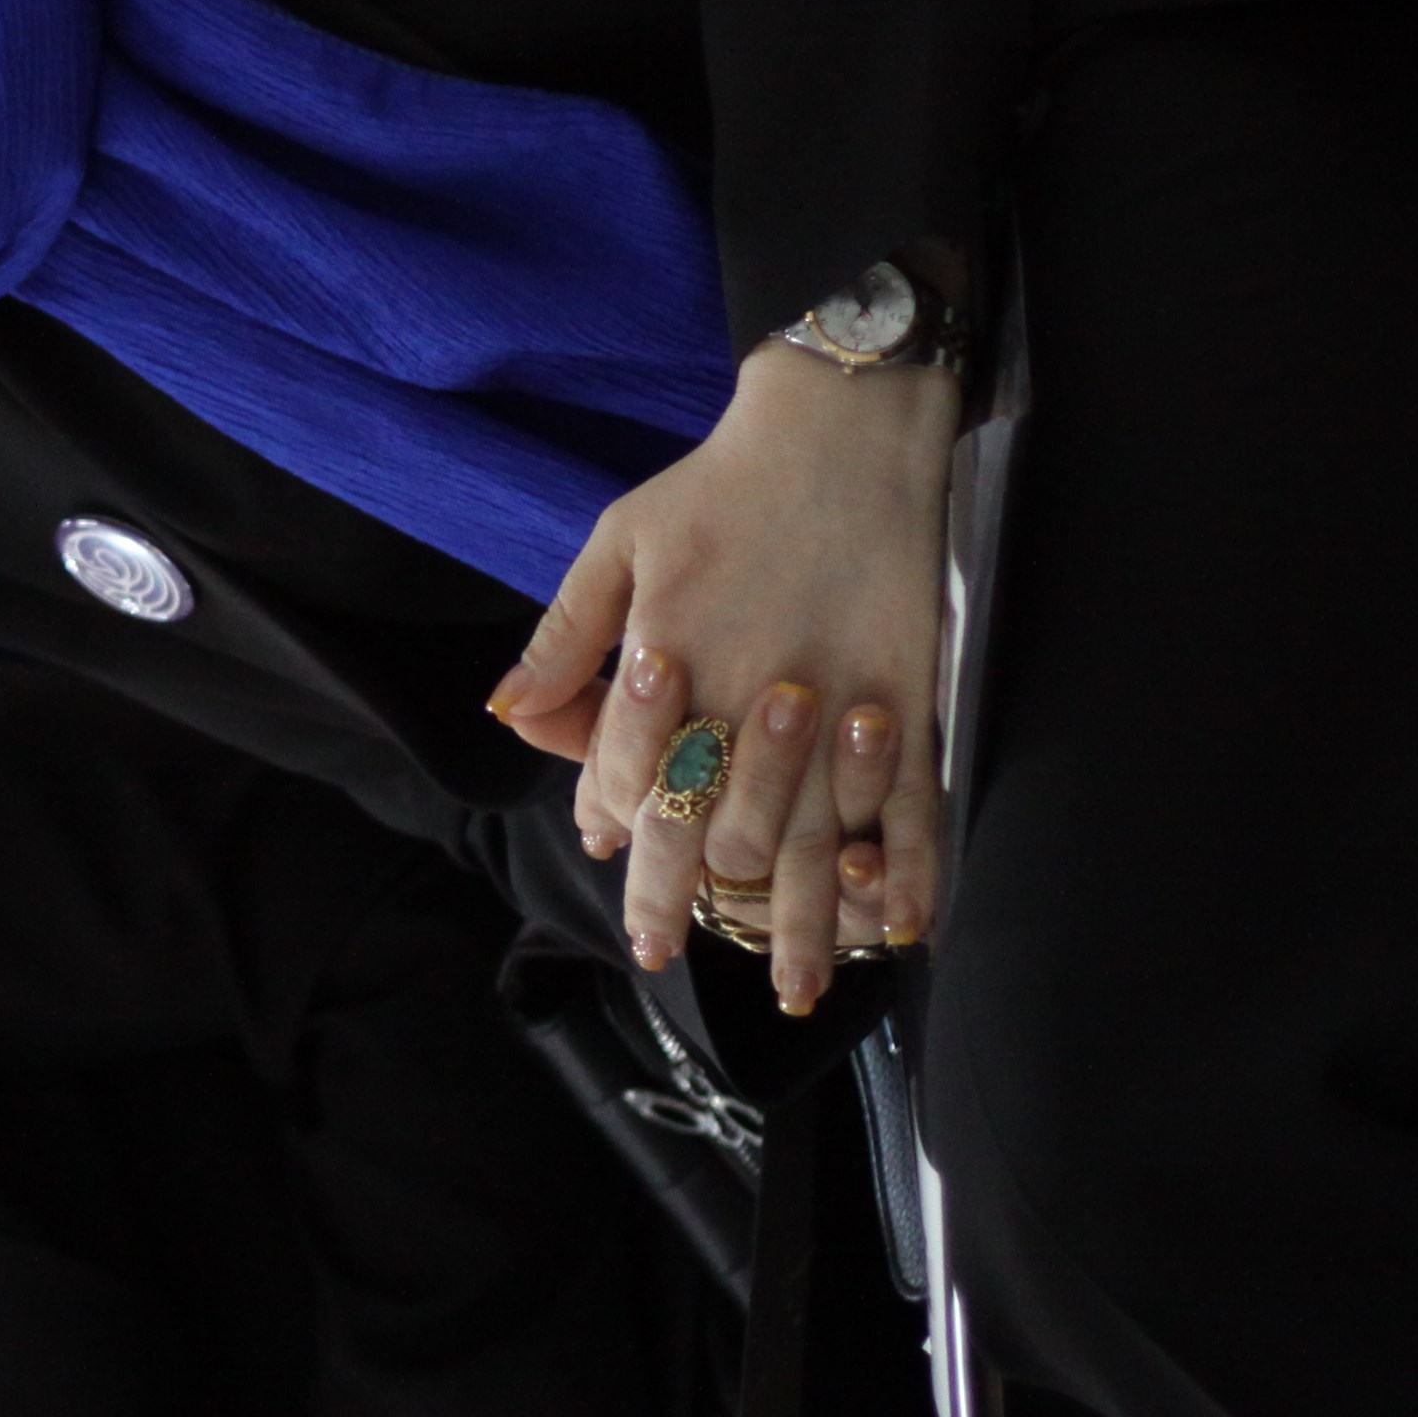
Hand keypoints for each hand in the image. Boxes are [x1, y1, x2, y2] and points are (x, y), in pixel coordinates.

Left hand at [487, 343, 958, 1010]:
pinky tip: (901, 929)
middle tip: (669, 950)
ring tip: (789, 991)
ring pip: (811, 845)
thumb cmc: (719, 485)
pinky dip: (909, 873)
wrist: (840, 425)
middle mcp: (749, 700)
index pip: (632, 779)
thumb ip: (565, 637)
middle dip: (686, 902)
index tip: (615, 855)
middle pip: (713, 835)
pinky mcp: (907, 699)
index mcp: (672, 662)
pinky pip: (911, 806)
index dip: (615, 824)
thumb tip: (506, 711)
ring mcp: (836, 708)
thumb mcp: (616, 542)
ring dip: (798, 926)